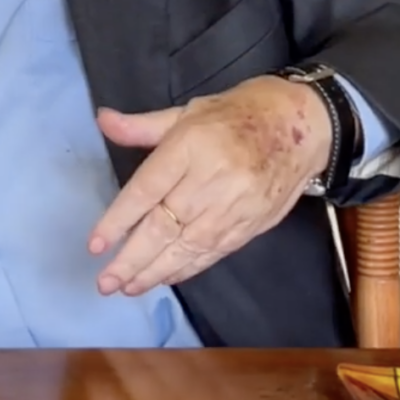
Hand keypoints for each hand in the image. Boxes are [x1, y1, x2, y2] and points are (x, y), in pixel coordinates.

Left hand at [89, 75, 332, 295]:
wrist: (303, 127)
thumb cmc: (237, 114)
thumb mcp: (187, 111)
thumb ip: (142, 126)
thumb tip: (102, 121)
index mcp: (191, 146)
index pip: (147, 189)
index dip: (119, 220)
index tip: (96, 244)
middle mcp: (211, 179)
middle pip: (164, 226)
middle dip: (132, 259)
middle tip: (105, 283)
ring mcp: (234, 206)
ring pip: (187, 247)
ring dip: (154, 271)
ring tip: (127, 287)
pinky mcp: (252, 225)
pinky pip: (213, 253)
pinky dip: (186, 269)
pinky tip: (164, 279)